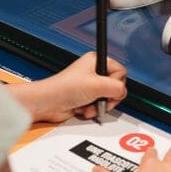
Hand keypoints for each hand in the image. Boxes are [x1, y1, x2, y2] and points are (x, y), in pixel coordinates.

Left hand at [10, 51, 126, 122]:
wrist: (48, 103)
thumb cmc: (64, 88)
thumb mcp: (96, 85)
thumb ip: (116, 88)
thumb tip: (122, 92)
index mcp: (96, 61)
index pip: (120, 71)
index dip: (116, 83)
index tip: (108, 89)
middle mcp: (93, 73)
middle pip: (115, 87)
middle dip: (108, 98)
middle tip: (100, 99)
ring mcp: (90, 86)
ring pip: (107, 99)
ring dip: (99, 106)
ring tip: (89, 106)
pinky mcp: (86, 99)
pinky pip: (99, 106)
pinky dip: (92, 110)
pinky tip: (83, 109)